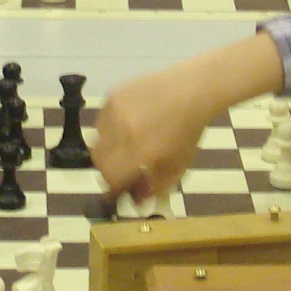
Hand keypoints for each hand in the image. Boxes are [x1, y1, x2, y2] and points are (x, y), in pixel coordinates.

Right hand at [92, 35, 286, 200]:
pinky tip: (130, 121)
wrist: (192, 89)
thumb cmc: (187, 130)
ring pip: (98, 137)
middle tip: (122, 166)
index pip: (110, 175)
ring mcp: (115, 109)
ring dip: (110, 144)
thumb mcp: (178, 165)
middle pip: (98, 159)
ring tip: (129, 140)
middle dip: (108, 167)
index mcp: (140, 150)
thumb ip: (155, 187)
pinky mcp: (112, 94)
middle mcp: (122, 130)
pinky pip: (102, 118)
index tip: (120, 187)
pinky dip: (112, 125)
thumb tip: (136, 202)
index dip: (113, 184)